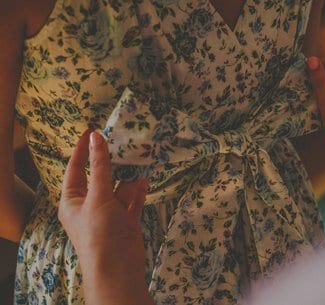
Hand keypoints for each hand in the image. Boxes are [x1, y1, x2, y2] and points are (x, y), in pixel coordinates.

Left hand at [57, 130, 148, 290]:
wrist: (116, 267)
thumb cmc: (98, 232)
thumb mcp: (97, 196)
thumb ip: (100, 166)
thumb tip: (95, 138)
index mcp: (72, 201)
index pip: (75, 169)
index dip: (82, 150)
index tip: (92, 130)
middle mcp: (90, 206)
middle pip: (99, 177)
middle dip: (110, 162)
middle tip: (121, 140)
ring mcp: (109, 214)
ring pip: (119, 188)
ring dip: (128, 175)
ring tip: (139, 156)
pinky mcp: (127, 221)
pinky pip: (133, 200)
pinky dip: (139, 189)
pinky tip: (146, 177)